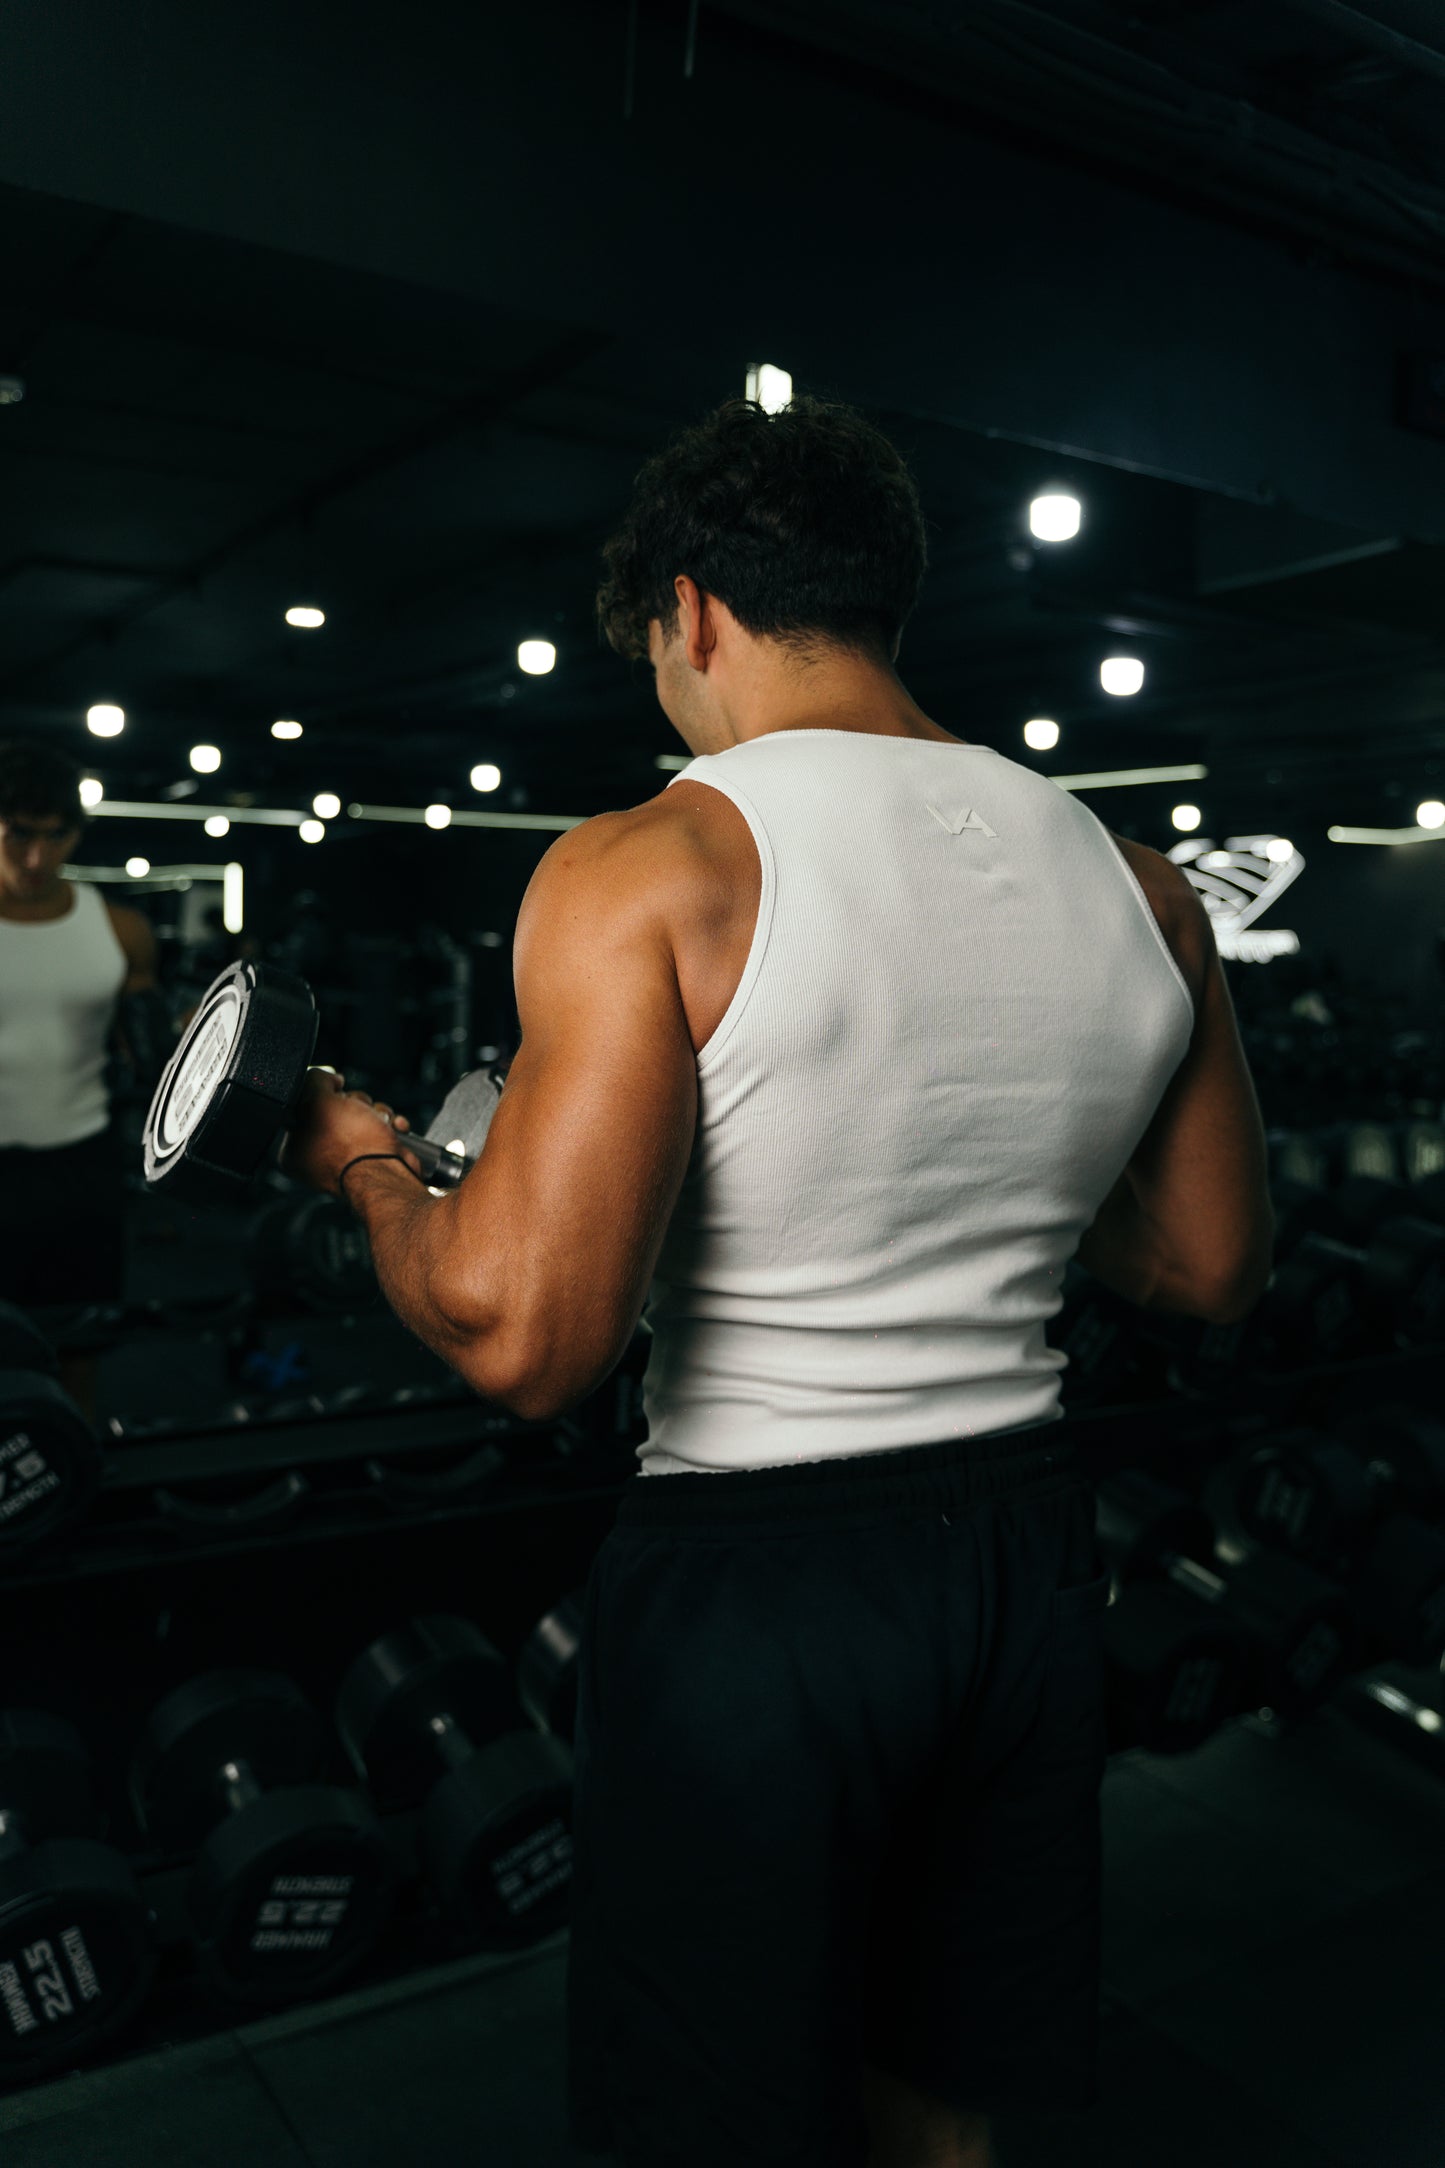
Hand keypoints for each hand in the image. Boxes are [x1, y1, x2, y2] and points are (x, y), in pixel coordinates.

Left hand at [280, 1068, 420, 1195]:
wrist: (387, 1172)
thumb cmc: (349, 1145)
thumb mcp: (318, 1099)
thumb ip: (315, 1080)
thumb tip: (328, 1078)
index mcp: (294, 1150)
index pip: (304, 1108)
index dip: (321, 1095)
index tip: (332, 1095)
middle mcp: (319, 1156)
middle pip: (336, 1108)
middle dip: (353, 1102)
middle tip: (355, 1110)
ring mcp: (349, 1158)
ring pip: (361, 1115)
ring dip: (375, 1111)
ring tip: (379, 1120)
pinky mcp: (375, 1157)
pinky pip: (380, 1129)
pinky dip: (389, 1124)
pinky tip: (392, 1127)